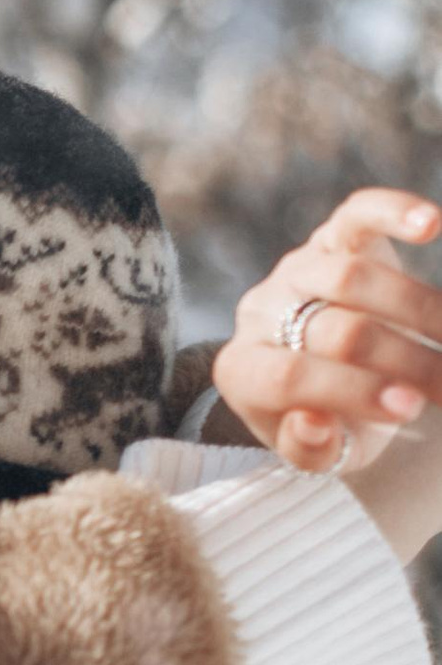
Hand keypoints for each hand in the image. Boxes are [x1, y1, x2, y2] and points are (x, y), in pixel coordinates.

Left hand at [213, 189, 441, 471]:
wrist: (335, 377)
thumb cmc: (331, 422)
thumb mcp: (320, 451)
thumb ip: (308, 448)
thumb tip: (313, 422)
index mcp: (241, 371)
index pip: (290, 377)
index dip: (353, 392)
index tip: (410, 409)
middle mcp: (258, 312)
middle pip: (333, 330)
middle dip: (400, 361)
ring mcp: (294, 270)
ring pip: (352, 277)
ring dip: (418, 311)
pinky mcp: (332, 238)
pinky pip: (358, 215)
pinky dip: (395, 212)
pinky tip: (433, 224)